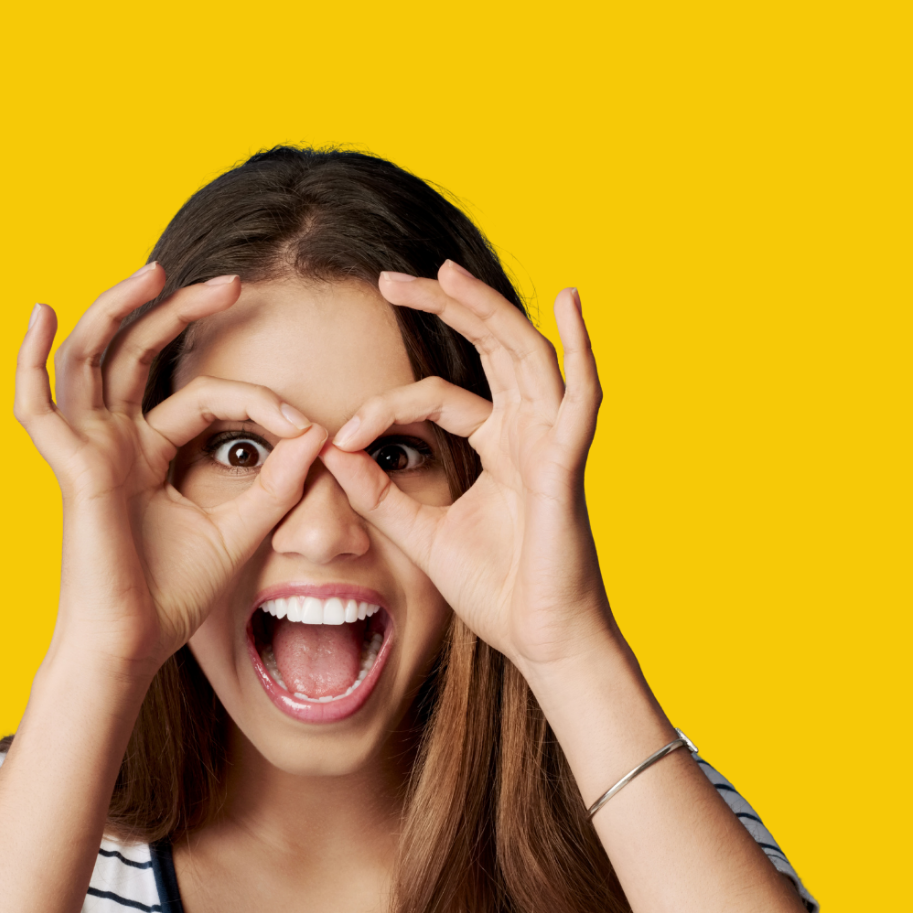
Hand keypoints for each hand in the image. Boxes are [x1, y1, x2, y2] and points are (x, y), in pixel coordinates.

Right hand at [16, 264, 325, 679]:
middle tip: (231, 283)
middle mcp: (114, 443)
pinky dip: (30, 358)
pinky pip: (36, 405)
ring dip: (116, 308)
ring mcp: (88, 450)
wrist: (132, 644)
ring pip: (90, 358)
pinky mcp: (70, 466)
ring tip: (154, 271)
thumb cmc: (173, 597)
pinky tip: (40, 314)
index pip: (200, 397)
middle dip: (180, 313)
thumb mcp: (240, 530)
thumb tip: (317, 432)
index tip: (304, 424)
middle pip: (138, 354)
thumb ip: (277, 482)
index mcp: (149, 455)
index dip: (256, 401)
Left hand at [317, 261, 618, 675]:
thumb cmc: (498, 592)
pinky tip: (572, 303)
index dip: (385, 407)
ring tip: (446, 272)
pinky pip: (581, 398)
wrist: (540, 640)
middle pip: (489, 347)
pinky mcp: (566, 465)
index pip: (439, 395)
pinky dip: (582, 349)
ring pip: (524, 354)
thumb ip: (379, 493)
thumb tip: (330, 450)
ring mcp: (551, 443)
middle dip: (444, 307)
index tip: (338, 436)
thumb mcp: (421, 534)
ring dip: (487, 308)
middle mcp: (527, 432)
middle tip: (391, 279)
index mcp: (498, 445)